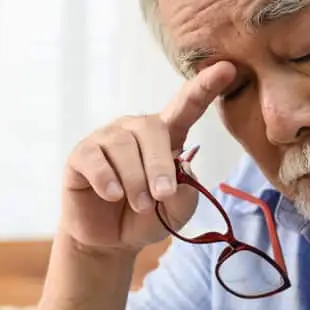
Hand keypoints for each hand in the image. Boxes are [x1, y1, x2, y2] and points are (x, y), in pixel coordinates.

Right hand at [61, 61, 235, 252]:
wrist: (111, 241)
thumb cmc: (148, 218)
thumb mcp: (177, 211)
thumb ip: (185, 192)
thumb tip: (180, 167)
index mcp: (166, 135)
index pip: (186, 106)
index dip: (205, 87)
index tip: (227, 69)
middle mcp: (135, 130)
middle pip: (152, 129)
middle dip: (160, 165)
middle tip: (162, 196)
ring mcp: (106, 139)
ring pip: (123, 146)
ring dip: (135, 180)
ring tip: (141, 205)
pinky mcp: (82, 155)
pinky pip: (94, 158)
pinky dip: (107, 179)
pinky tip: (113, 195)